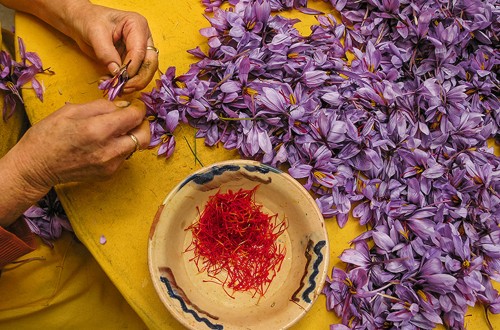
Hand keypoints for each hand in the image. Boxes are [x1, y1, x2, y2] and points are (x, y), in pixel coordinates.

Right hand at [10, 99, 149, 190]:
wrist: (35, 166)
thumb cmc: (48, 134)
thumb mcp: (71, 110)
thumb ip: (102, 106)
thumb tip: (124, 106)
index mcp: (98, 129)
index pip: (134, 116)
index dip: (138, 108)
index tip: (134, 105)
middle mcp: (109, 149)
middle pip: (144, 136)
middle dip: (141, 124)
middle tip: (131, 118)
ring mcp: (110, 164)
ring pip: (136, 147)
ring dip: (131, 136)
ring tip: (114, 131)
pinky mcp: (108, 174)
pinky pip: (124, 157)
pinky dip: (120, 148)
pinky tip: (104, 144)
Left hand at [67, 3, 158, 92]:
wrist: (82, 23)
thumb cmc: (89, 21)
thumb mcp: (94, 33)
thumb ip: (106, 52)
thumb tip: (116, 71)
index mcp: (137, 25)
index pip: (141, 50)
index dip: (133, 66)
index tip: (120, 77)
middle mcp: (143, 38)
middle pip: (150, 63)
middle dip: (139, 79)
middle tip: (124, 88)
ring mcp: (140, 50)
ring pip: (146, 72)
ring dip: (134, 83)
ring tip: (118, 88)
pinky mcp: (134, 61)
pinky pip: (136, 75)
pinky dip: (127, 83)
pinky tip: (113, 84)